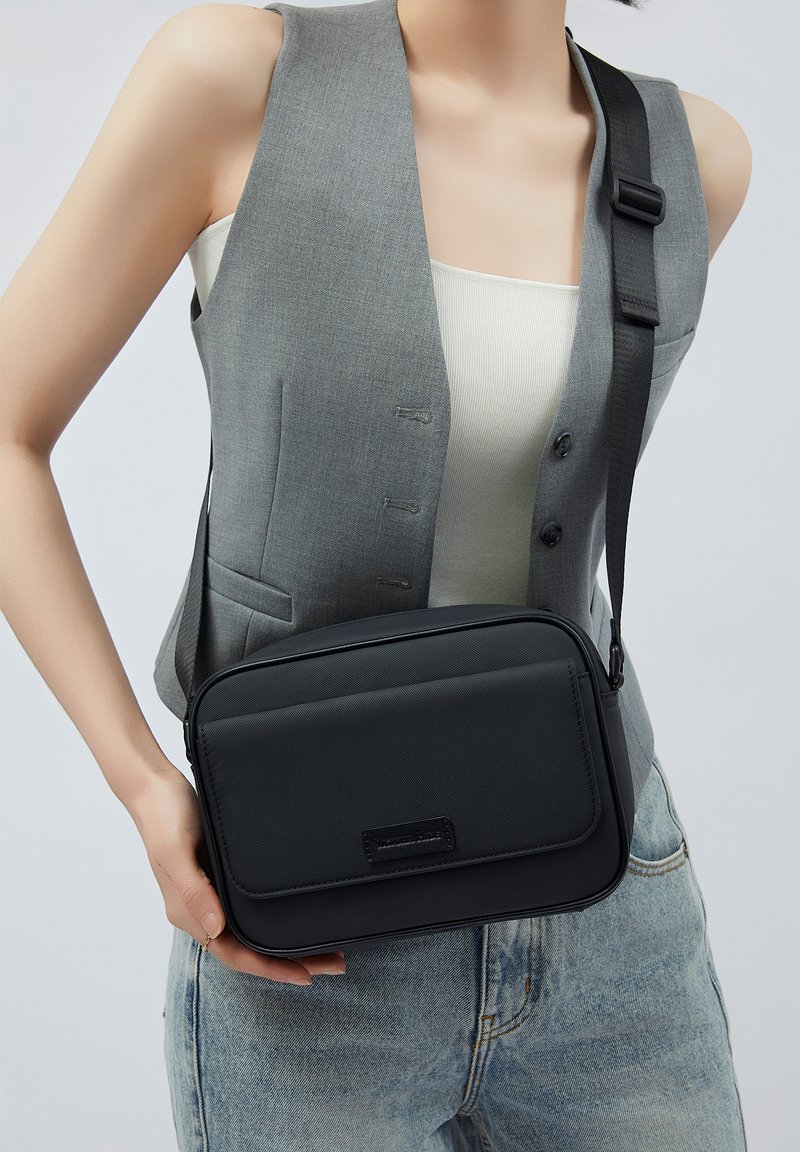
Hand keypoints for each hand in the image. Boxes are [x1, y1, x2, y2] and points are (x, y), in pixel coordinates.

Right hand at [128, 762, 345, 984]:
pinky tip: (297, 913)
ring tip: (327, 945)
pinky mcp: (220, 876)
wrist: (155, 786)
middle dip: (291, 961)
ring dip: (288, 943)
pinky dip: (276, 917)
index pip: (235, 955)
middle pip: (251, 949)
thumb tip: (217, 927)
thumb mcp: (177, 853)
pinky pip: (251, 908)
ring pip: (254, 931)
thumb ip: (194, 892)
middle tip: (335, 963)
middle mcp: (202, 910)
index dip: (271, 969)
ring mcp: (212, 894)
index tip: (306, 975)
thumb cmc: (164, 817)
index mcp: (189, 913)